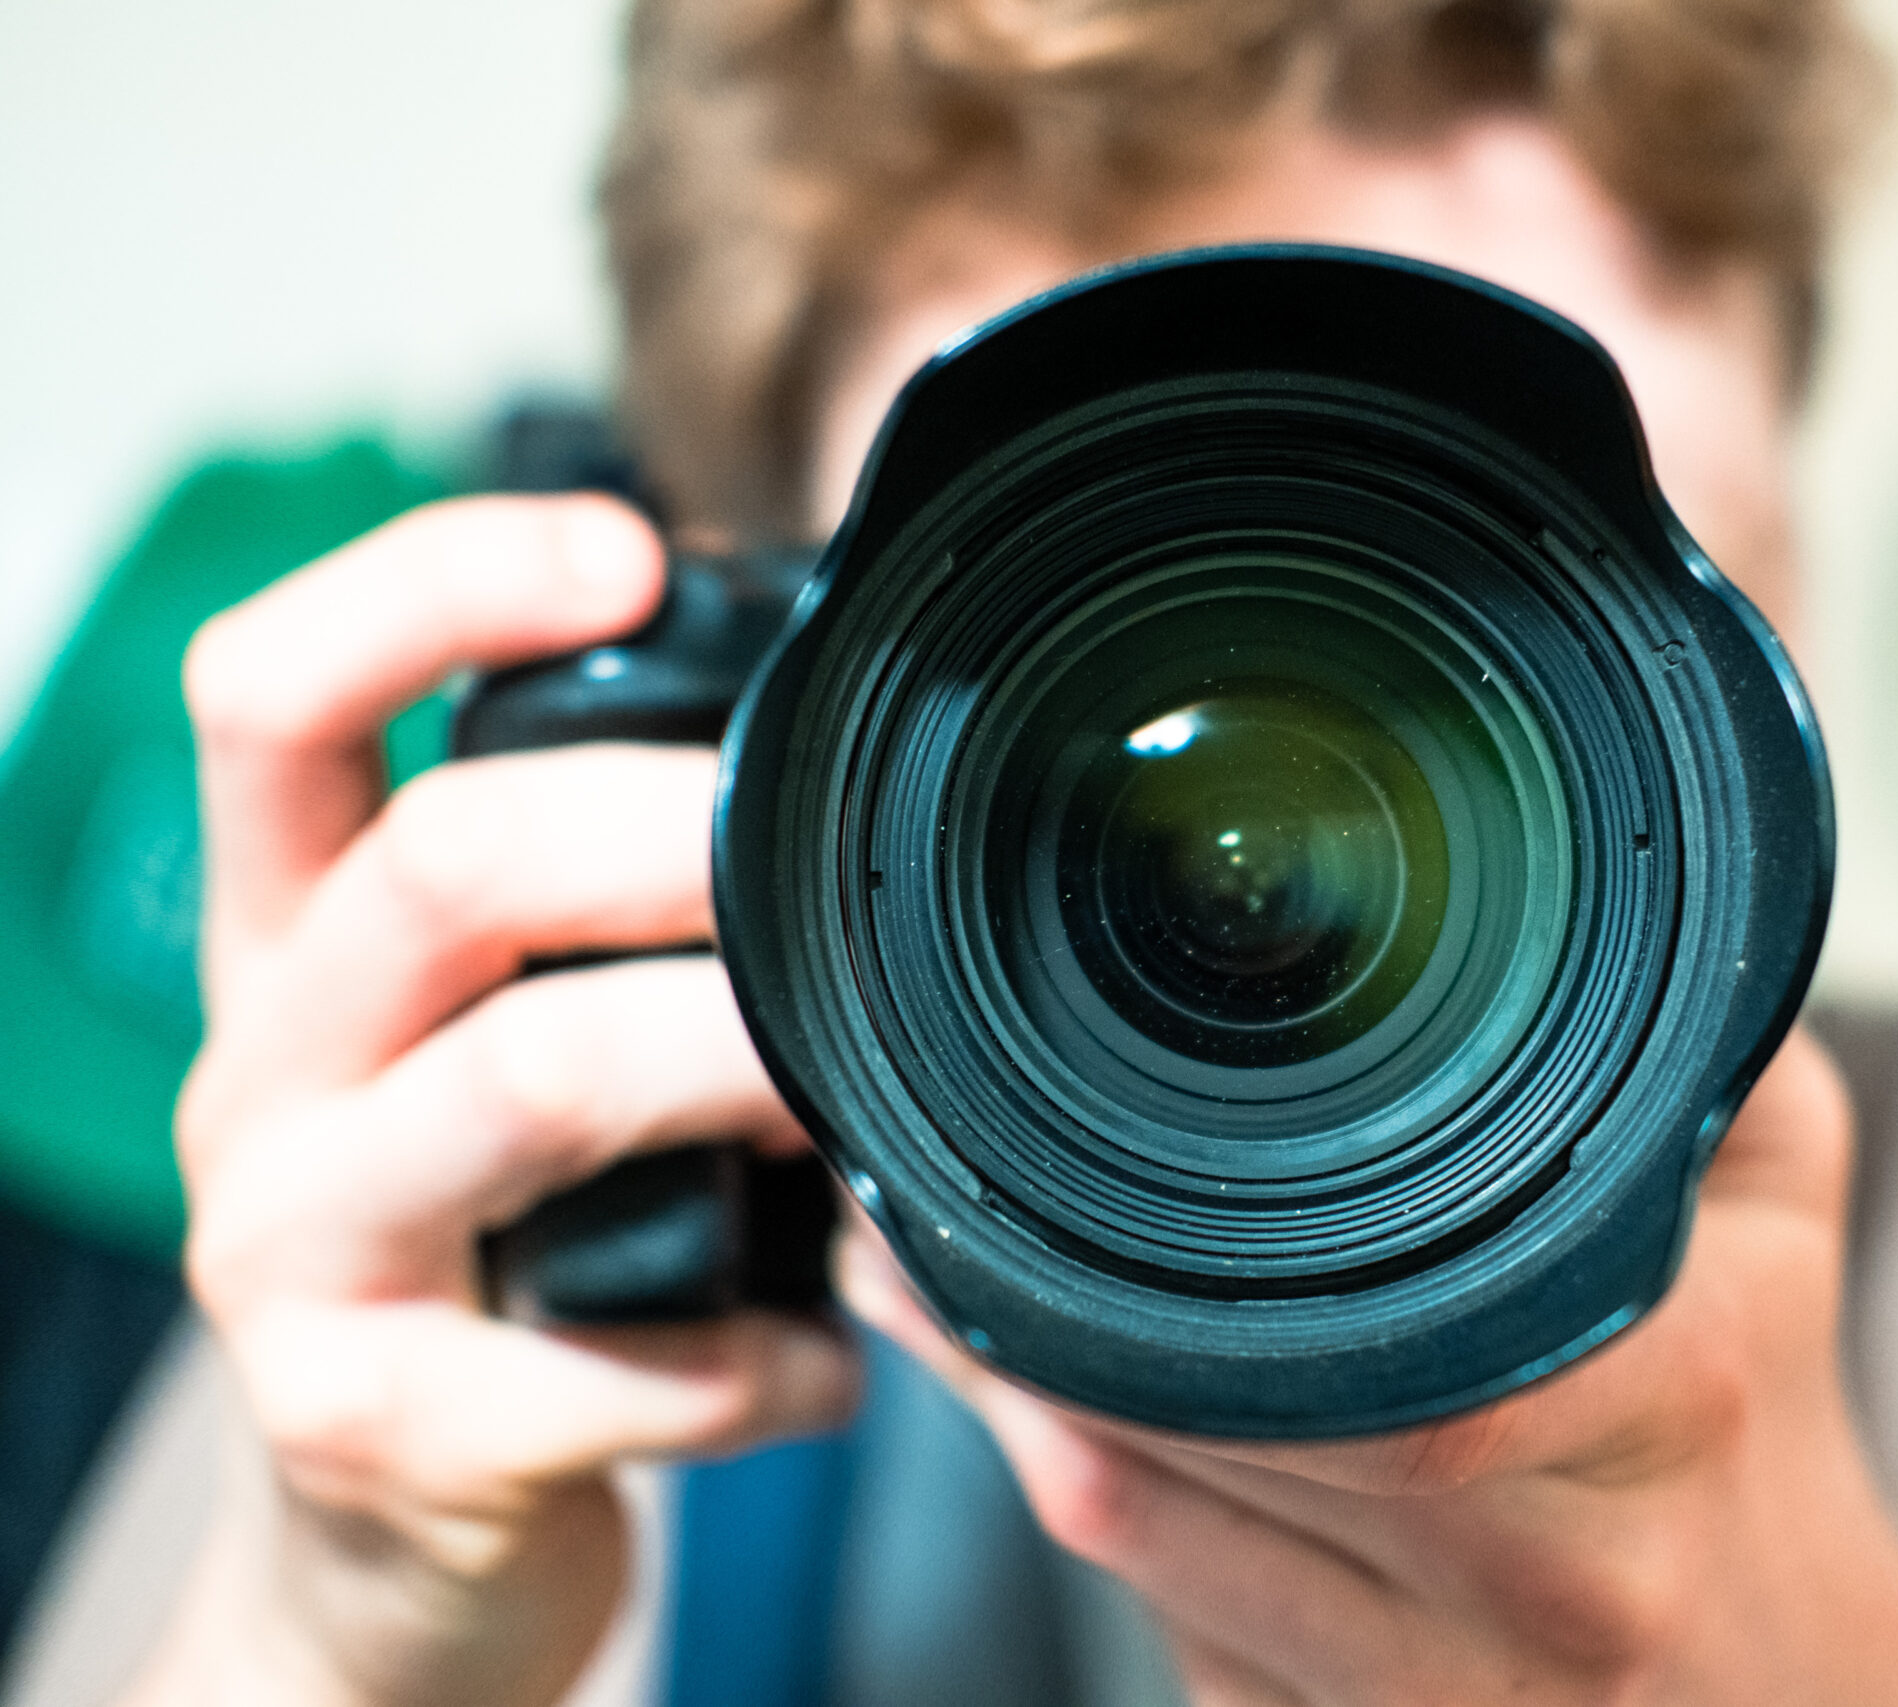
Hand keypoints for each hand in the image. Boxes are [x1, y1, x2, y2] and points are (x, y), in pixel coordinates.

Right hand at [134, 496, 858, 1706]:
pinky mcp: (369, 1425)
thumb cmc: (510, 1249)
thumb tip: (860, 770)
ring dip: (743, 1065)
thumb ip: (610, 925)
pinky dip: (764, 1354)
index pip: (278, 694)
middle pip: (437, 863)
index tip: (632, 556)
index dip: (437, 585)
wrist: (405, 1544)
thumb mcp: (510, 1046)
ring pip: (522, 1083)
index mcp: (298, 942)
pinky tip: (836, 1361)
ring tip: (857, 1098)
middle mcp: (262, 1072)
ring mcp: (291, 1253)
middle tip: (835, 877)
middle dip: (672, 836)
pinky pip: (609, 1362)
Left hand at [855, 1031, 1897, 1705]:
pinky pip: (1163, 1626)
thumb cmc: (1765, 1385)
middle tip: (913, 1192)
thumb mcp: (1778, 1171)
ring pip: (1151, 1546)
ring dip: (1012, 1406)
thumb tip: (1543, 853)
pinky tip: (1016, 1404)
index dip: (1186, 1282)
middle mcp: (1565, 1579)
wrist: (1795, 1673)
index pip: (1401, 1364)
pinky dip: (1080, 1504)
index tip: (1054, 1164)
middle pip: (1227, 1448)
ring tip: (914, 1272)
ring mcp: (1451, 1699)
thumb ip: (1677, 1013)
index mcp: (1672, 1399)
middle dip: (1049, 1319)